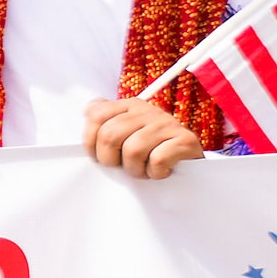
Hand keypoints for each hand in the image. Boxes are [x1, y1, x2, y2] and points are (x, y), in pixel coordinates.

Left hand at [82, 97, 205, 178]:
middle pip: (110, 135)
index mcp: (129, 105)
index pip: (96, 115)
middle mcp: (147, 110)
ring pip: (133, 150)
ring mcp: (167, 123)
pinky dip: (155, 172)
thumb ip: (106, 122)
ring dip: (135, 169)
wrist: (190, 161)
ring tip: (143, 169)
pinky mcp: (185, 140)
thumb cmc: (152, 149)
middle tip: (123, 166)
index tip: (99, 156)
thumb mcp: (127, 133)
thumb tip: (86, 113)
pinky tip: (160, 171)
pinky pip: (157, 160)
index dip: (91, 141)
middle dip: (111, 160)